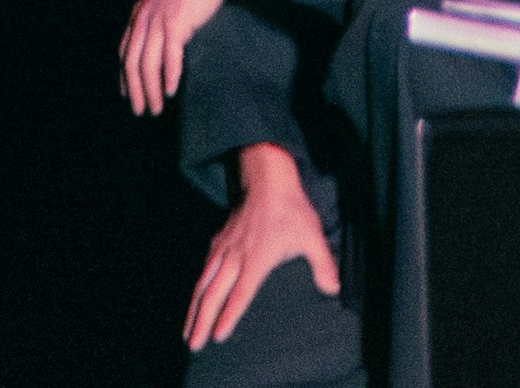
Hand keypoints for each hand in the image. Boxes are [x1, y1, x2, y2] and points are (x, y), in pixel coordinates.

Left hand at [120, 0, 237, 116]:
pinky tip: (171, 90)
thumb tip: (159, 48)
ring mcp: (158, 19)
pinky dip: (170, 76)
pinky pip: (170, 56)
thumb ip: (158, 22)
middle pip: (132, 63)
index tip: (127, 94)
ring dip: (151, 90)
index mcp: (139, 13)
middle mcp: (143, 17)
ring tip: (156, 107)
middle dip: (135, 90)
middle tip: (140, 111)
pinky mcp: (176, 22)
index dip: (124, 76)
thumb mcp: (166, 2)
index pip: (124, 52)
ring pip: (148, 64)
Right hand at [183, 147, 340, 353]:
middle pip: (214, 293)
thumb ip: (322, 263)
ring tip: (186, 331)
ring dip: (193, 307)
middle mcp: (236, 255)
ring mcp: (225, 246)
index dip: (229, 315)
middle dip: (202, 320)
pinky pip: (204, 267)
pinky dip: (197, 285)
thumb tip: (333, 288)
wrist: (267, 176)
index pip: (241, 293)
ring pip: (204, 281)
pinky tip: (195, 296)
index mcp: (257, 257)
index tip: (218, 336)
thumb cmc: (290, 207)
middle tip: (192, 344)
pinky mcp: (220, 239)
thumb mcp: (311, 234)